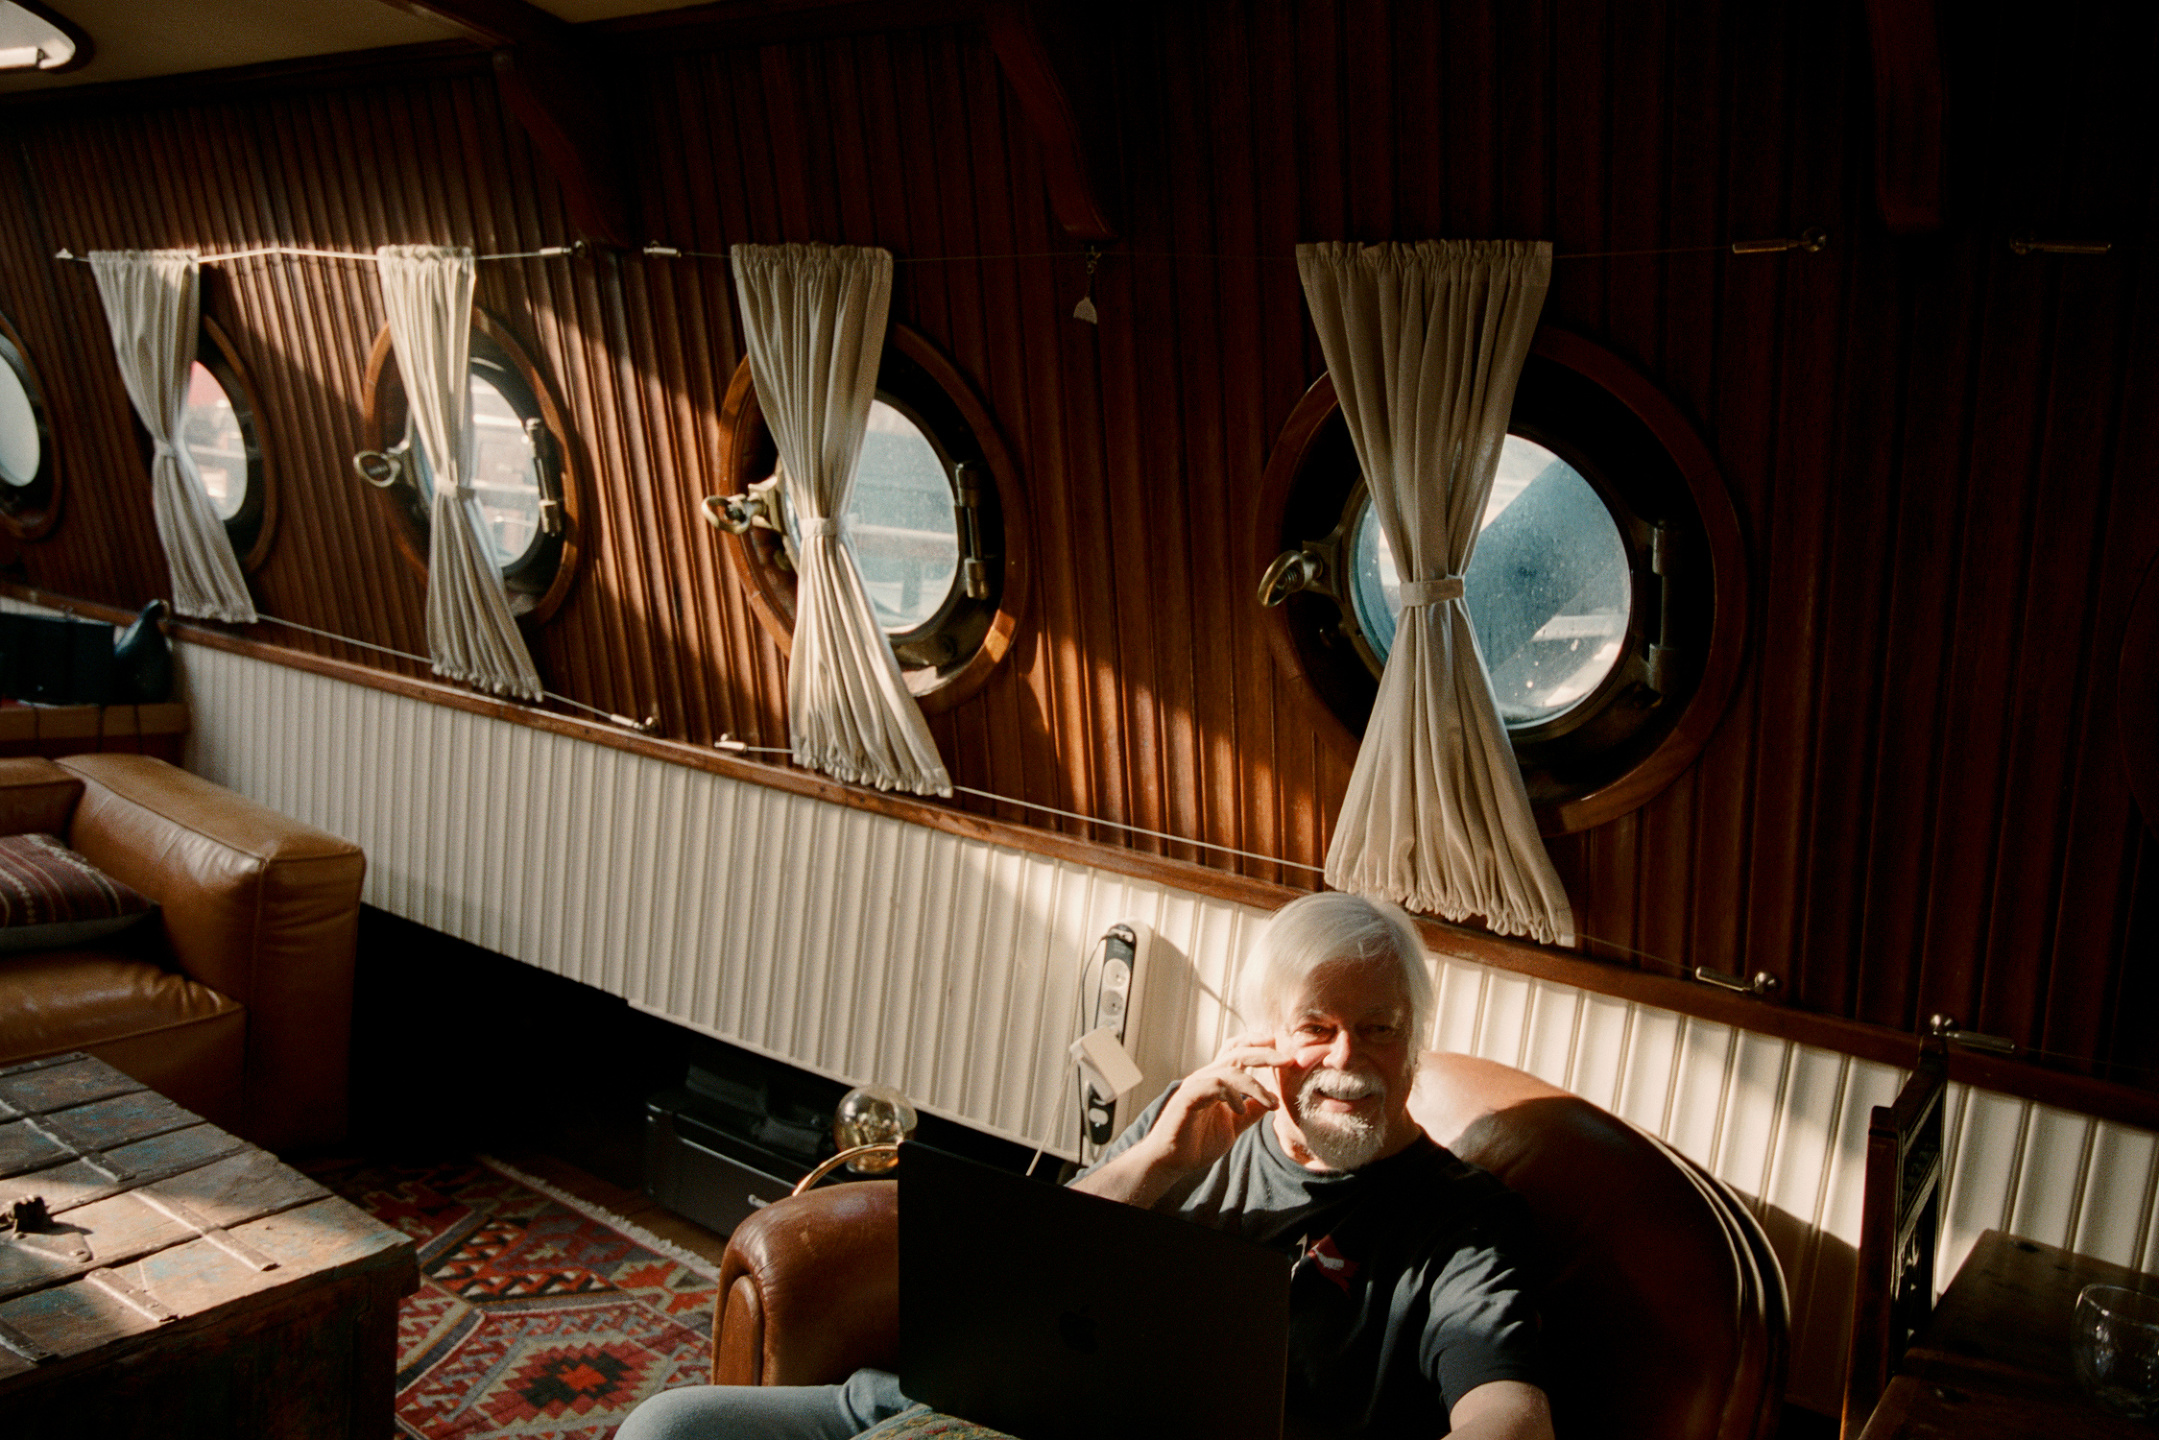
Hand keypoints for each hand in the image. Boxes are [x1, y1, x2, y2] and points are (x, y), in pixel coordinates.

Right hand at [1069, 1034, 1288, 1207]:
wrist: (1171, 1162)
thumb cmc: (1198, 1142)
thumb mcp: (1234, 1126)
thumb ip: (1251, 1112)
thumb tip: (1274, 1101)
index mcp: (1217, 1081)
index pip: (1238, 1052)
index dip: (1259, 1045)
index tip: (1283, 1049)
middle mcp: (1206, 1077)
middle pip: (1237, 1053)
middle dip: (1265, 1054)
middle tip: (1288, 1059)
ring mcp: (1196, 1086)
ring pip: (1229, 1070)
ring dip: (1255, 1085)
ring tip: (1272, 1104)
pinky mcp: (1187, 1098)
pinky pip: (1213, 1086)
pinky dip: (1231, 1094)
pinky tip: (1241, 1109)